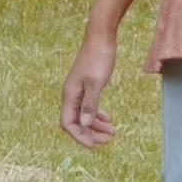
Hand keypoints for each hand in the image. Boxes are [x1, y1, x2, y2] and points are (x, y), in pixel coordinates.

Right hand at [60, 32, 117, 146]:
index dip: (80, 136)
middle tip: (108, 140)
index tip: (95, 144)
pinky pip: (89, 106)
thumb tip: (84, 124)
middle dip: (90, 133)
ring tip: (113, 132)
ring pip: (84, 115)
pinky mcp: (87, 86)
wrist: (101, 37)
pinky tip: (108, 119)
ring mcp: (79, 90)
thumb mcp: (96, 82)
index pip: (68, 123)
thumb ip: (90, 104)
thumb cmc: (98, 57)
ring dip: (96, 125)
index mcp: (70, 95)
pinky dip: (98, 115)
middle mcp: (71, 94)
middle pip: (76, 122)